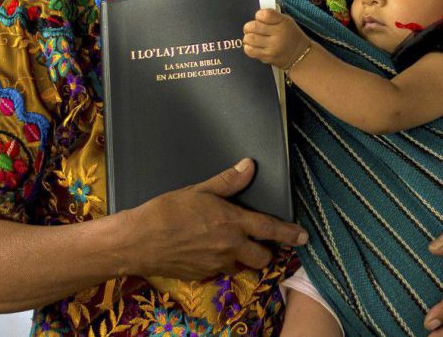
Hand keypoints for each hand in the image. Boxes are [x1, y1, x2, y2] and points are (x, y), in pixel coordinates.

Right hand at [118, 158, 307, 279]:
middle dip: (266, 253)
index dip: (289, 234)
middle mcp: (229, 247)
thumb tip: (249, 166)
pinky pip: (220, 272)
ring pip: (242, 267)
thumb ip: (228, 182)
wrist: (138, 241)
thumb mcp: (199, 190)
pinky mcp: (202, 276)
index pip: (270, 229)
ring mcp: (216, 265)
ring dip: (244, 259)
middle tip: (261, 244)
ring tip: (234, 247)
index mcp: (232, 223)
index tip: (303, 237)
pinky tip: (208, 251)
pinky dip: (222, 263)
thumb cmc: (166, 211)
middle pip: (262, 258)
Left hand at [243, 8, 310, 69]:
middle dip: (249, 27)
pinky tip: (253, 46)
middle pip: (253, 26)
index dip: (258, 15)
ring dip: (248, 37)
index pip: (264, 14)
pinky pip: (250, 51)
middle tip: (251, 29)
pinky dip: (248, 47)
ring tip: (252, 38)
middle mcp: (278, 34)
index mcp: (284, 22)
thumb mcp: (287, 21)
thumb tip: (255, 16)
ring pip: (249, 38)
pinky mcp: (268, 57)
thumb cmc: (291, 36)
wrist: (300, 55)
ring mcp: (273, 47)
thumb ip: (272, 17)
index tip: (260, 19)